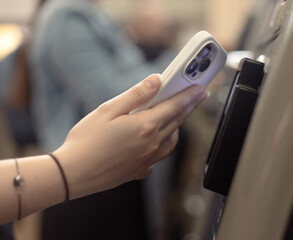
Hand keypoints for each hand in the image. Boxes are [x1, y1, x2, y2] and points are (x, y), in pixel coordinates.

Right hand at [53, 74, 206, 198]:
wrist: (73, 175)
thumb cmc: (86, 140)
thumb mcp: (108, 110)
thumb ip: (136, 95)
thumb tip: (156, 81)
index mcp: (145, 126)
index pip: (175, 106)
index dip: (189, 95)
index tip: (200, 88)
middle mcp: (152, 144)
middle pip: (176, 122)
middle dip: (189, 107)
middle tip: (198, 97)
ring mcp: (147, 160)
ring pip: (171, 141)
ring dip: (176, 127)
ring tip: (175, 117)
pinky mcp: (140, 170)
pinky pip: (159, 156)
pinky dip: (163, 145)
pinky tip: (154, 141)